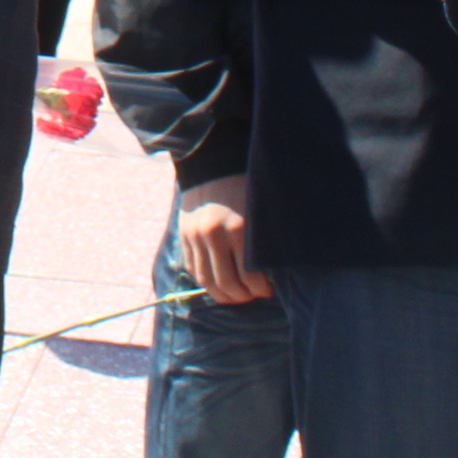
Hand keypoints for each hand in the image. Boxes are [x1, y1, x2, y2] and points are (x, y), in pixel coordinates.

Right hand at [177, 176, 270, 303]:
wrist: (213, 161)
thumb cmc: (246, 185)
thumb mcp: (262, 209)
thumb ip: (266, 239)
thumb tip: (274, 271)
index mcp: (238, 229)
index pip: (249, 276)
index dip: (260, 290)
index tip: (268, 290)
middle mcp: (213, 234)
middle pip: (226, 283)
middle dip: (242, 296)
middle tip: (252, 295)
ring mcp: (195, 235)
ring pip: (206, 279)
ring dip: (222, 294)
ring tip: (235, 295)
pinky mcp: (183, 234)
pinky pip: (192, 267)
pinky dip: (205, 279)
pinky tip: (218, 281)